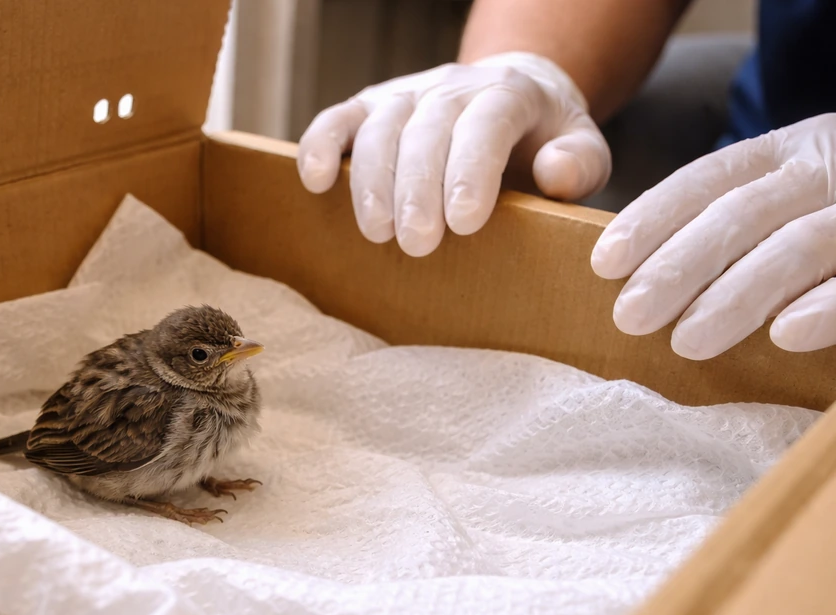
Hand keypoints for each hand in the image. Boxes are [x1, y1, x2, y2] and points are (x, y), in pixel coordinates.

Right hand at [297, 53, 611, 256]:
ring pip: (380, 127)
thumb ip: (580, 164)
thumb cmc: (544, 141)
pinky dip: (320, 145)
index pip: (486, 124)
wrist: (509, 97)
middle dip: (417, 189)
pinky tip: (315, 182)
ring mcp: (406, 95)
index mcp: (508, 94)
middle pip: (427, 130)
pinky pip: (338, 118)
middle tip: (416, 244)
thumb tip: (554, 172)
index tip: (464, 223)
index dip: (471, 170)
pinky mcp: (370, 107)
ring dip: (371, 181)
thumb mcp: (583, 150)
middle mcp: (452, 87)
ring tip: (377, 233)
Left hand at [592, 113, 835, 358]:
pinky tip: (785, 335)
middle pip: (741, 213)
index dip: (653, 217)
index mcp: (788, 151)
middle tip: (630, 316)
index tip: (605, 262)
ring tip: (686, 341)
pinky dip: (828, 304)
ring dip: (737, 295)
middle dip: (678, 266)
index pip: (708, 178)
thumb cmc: (833, 210)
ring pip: (798, 245)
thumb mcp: (786, 195)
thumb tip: (636, 273)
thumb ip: (730, 221)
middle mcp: (827, 168)